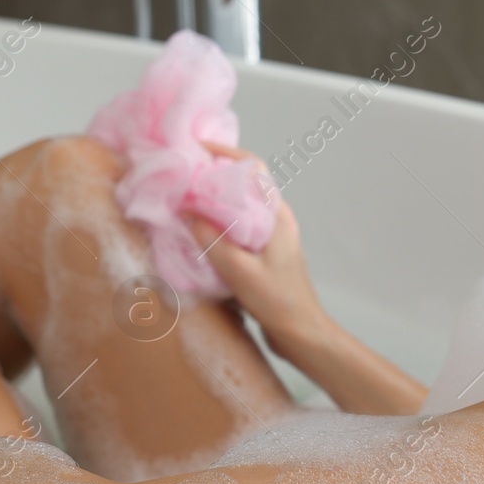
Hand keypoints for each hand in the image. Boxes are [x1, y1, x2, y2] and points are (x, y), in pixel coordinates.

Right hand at [183, 140, 332, 358]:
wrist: (301, 333)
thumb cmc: (277, 301)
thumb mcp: (239, 271)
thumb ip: (213, 241)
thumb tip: (187, 212)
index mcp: (276, 215)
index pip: (253, 169)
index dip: (225, 154)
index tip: (197, 149)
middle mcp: (276, 220)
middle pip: (243, 185)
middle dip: (212, 176)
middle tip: (181, 176)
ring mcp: (271, 237)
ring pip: (239, 207)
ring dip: (213, 202)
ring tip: (183, 201)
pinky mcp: (264, 254)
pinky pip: (237, 228)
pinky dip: (218, 224)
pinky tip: (198, 234)